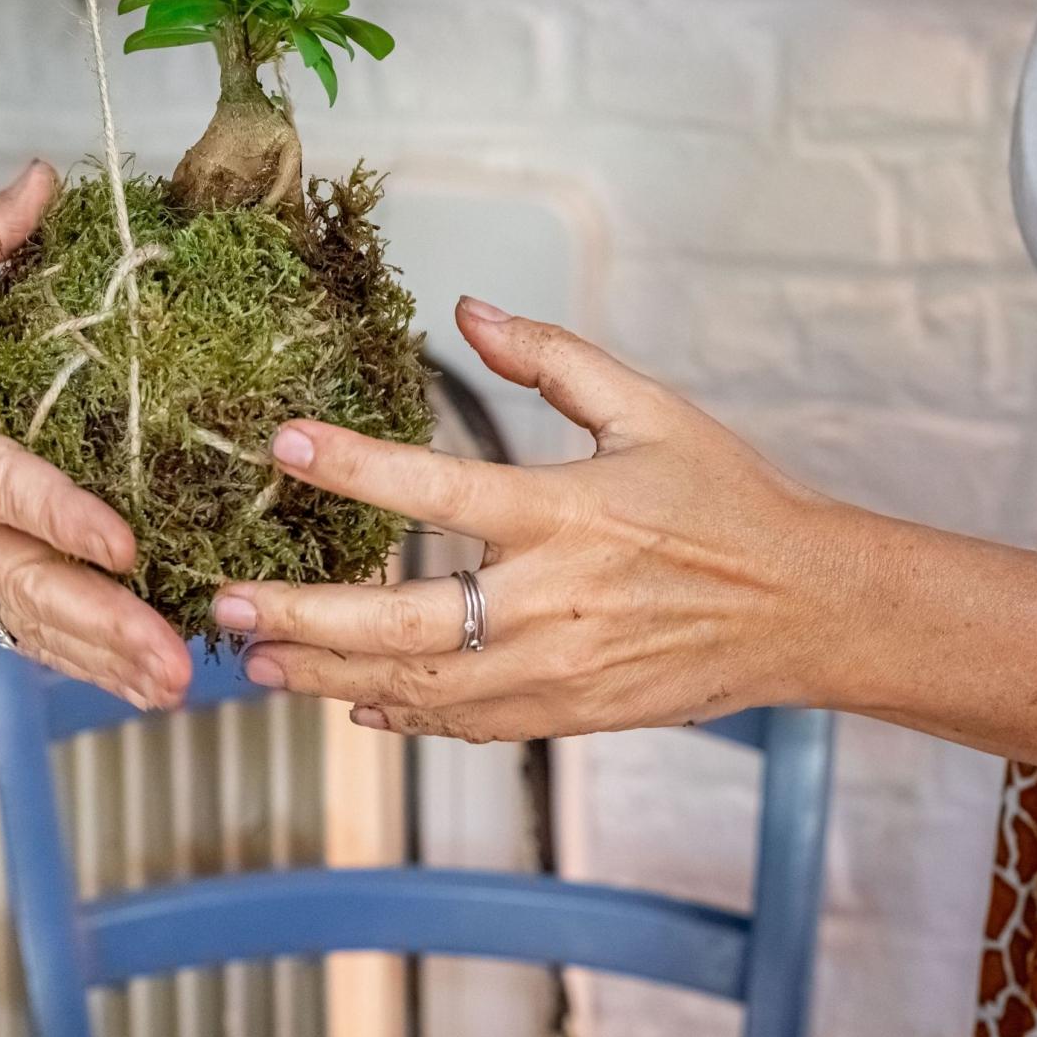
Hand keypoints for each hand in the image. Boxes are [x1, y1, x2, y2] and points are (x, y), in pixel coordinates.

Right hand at [0, 163, 191, 707]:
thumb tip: (44, 179)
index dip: (60, 516)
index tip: (122, 544)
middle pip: (26, 582)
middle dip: (103, 622)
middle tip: (171, 656)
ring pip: (31, 625)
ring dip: (105, 660)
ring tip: (174, 685)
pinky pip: (22, 638)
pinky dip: (80, 667)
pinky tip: (141, 687)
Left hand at [209, 299, 864, 738]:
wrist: (810, 609)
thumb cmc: (729, 500)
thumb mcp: (651, 409)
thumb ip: (554, 359)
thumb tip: (468, 312)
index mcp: (567, 515)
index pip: (437, 490)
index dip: (353, 467)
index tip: (282, 444)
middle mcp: (552, 603)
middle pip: (402, 622)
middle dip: (303, 616)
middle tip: (226, 605)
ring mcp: (558, 672)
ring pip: (420, 689)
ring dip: (329, 676)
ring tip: (258, 661)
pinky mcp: (569, 715)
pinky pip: (465, 724)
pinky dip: (401, 717)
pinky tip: (347, 700)